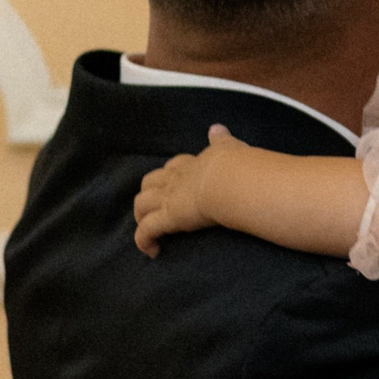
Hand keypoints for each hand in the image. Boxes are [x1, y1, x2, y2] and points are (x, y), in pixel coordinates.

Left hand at [133, 125, 246, 255]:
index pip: (175, 166)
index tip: (178, 183)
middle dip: (151, 193)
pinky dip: (144, 241)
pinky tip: (152, 251)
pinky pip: (146, 230)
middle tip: (160, 208)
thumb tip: (217, 128)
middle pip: (150, 182)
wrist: (231, 179)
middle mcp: (176, 179)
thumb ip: (223, 140)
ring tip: (152, 230)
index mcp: (192, 165)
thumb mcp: (230, 148)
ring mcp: (169, 198)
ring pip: (141, 204)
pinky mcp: (167, 217)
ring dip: (142, 216)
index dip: (173, 175)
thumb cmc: (236, 166)